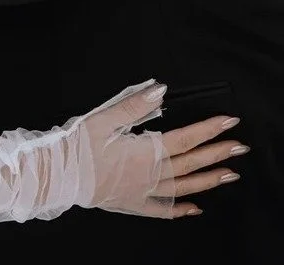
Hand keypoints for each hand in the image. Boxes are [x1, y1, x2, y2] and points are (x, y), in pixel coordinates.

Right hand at [80, 81, 245, 217]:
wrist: (60, 175)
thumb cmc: (79, 147)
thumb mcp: (104, 118)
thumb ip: (134, 105)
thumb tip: (160, 90)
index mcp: (145, 152)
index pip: (185, 138)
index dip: (208, 129)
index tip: (228, 122)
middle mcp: (150, 174)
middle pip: (190, 162)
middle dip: (216, 153)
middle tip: (239, 147)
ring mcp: (143, 191)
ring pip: (183, 186)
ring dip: (208, 180)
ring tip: (229, 175)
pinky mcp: (132, 202)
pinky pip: (162, 208)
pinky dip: (180, 209)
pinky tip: (194, 208)